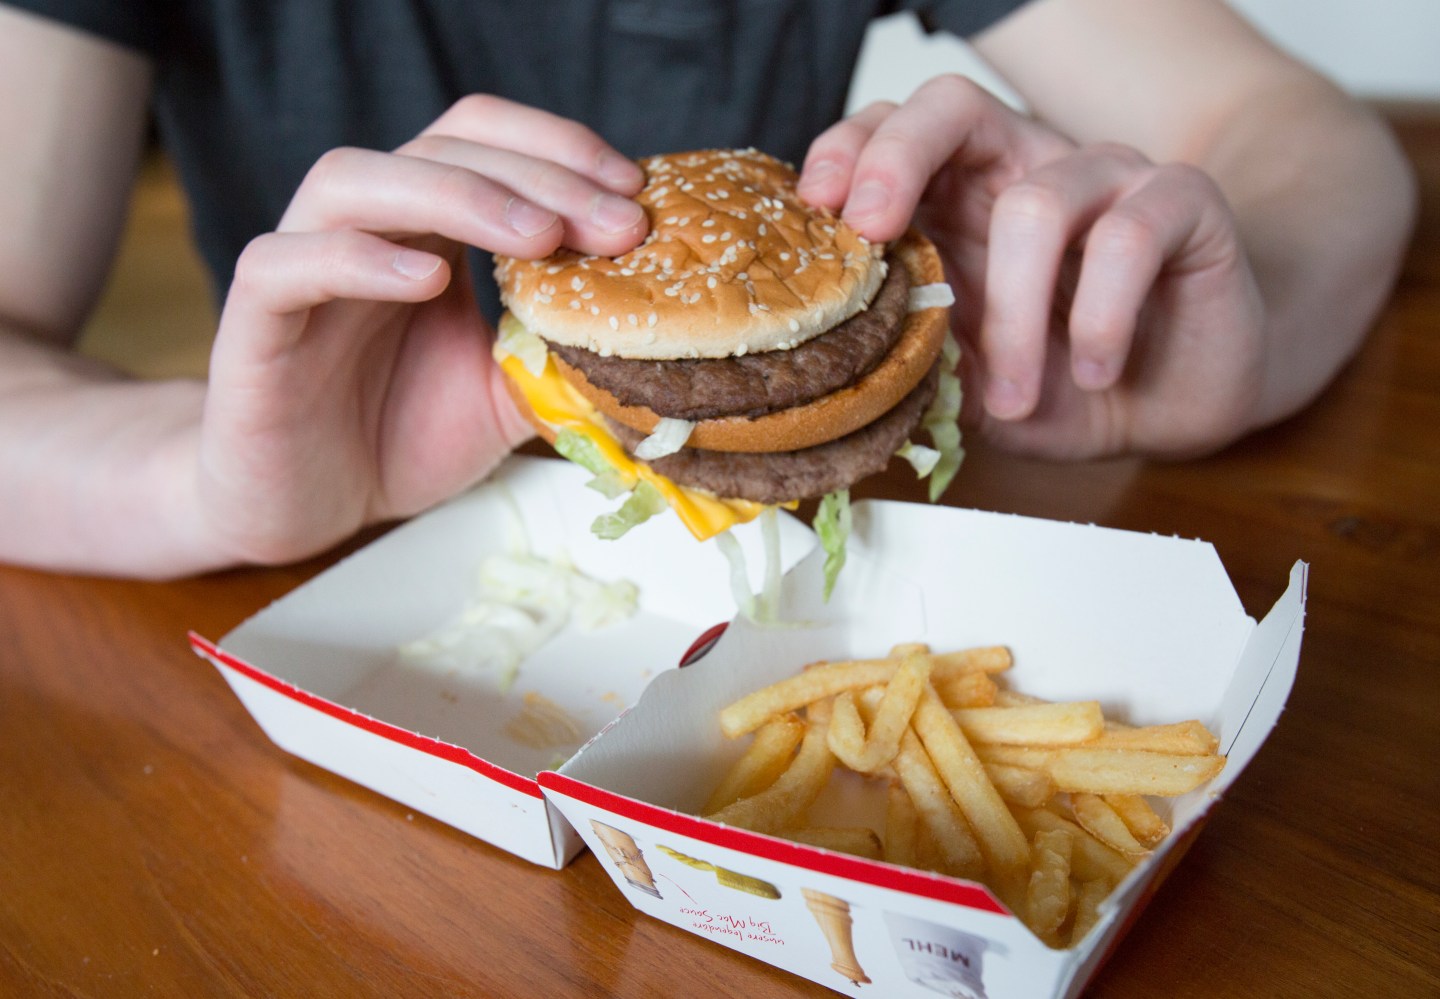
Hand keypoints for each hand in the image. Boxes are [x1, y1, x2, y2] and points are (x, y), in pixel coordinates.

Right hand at [198, 96, 648, 563]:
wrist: (308, 509)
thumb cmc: (401, 436)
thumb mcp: (506, 392)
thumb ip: (560, 352)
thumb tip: (655, 339)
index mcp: (426, 228)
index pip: (486, 141)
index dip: (560, 150)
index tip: (636, 196)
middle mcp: (365, 228)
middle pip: (438, 145)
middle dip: (538, 175)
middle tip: (617, 223)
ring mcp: (302, 269)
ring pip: (354, 180)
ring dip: (457, 195)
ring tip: (538, 235)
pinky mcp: (251, 326)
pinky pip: (286, 264)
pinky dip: (357, 258)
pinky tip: (427, 278)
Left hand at [797, 75, 1265, 459]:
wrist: (1176, 402)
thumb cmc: (1062, 381)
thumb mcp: (969, 383)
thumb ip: (914, 359)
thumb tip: (842, 364)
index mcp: (962, 196)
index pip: (892, 130)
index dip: (849, 151)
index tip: (819, 208)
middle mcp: (1028, 167)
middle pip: (951, 106)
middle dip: (897, 158)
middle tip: (873, 231)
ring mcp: (1106, 176)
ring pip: (1036, 203)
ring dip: (1014, 316)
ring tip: (1013, 396)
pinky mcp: (1182, 202)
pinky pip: (1129, 236)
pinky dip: (1100, 317)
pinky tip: (1094, 372)